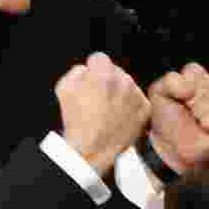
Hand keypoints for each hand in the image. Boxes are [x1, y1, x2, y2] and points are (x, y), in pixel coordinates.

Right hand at [55, 52, 149, 175]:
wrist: (91, 150)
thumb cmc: (76, 122)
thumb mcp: (63, 88)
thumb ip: (77, 71)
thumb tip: (87, 70)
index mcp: (103, 74)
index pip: (99, 58)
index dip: (92, 68)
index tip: (91, 78)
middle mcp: (123, 81)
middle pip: (115, 71)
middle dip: (107, 80)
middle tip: (98, 98)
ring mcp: (136, 95)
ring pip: (128, 84)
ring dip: (120, 92)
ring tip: (108, 110)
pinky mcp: (145, 109)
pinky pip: (138, 99)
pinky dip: (130, 106)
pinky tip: (118, 116)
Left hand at [147, 62, 208, 174]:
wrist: (171, 147)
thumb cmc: (166, 119)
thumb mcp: (159, 94)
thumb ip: (170, 81)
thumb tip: (191, 90)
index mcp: (197, 78)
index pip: (194, 71)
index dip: (183, 85)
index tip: (177, 98)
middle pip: (206, 83)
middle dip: (190, 101)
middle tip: (186, 111)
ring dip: (199, 112)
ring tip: (194, 120)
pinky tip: (204, 126)